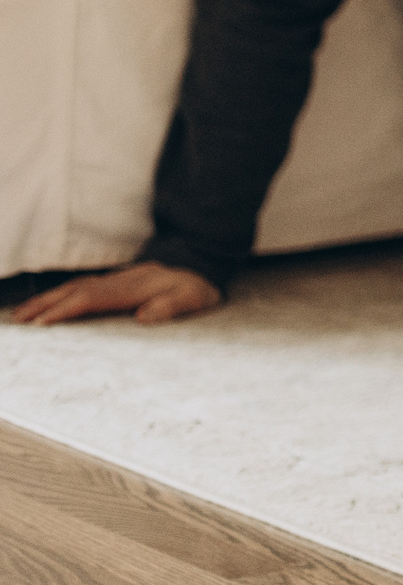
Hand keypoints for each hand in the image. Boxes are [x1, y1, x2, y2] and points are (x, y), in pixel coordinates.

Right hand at [11, 263, 220, 326]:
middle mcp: (118, 282)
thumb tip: (145, 317)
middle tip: (19, 320)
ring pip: (74, 288)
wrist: (201, 262)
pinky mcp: (115, 281)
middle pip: (74, 292)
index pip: (92, 299)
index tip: (44, 322)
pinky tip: (50, 302)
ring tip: (24, 313)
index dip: (67, 309)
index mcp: (132, 288)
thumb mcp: (193, 297)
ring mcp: (115, 279)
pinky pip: (81, 287)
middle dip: (45, 305)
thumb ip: (171, 306)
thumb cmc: (196, 286)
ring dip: (48, 299)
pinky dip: (62, 294)